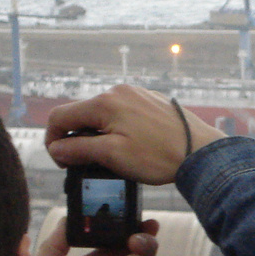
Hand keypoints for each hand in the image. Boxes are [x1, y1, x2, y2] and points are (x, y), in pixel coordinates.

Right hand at [45, 85, 224, 184]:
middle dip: (77, 139)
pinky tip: (131, 146)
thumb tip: (55, 148)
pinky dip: (117, 129)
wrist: (200, 151)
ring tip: (112, 157)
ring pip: (102, 114)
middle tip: (88, 164)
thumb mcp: (112, 156)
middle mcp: (118, 91)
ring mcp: (136, 94)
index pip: (60, 116)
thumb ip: (79, 149)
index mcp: (104, 103)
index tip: (63, 162)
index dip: (54, 141)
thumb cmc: (159, 155)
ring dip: (97, 134)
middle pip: (81, 114)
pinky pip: (122, 113)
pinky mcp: (150, 101)